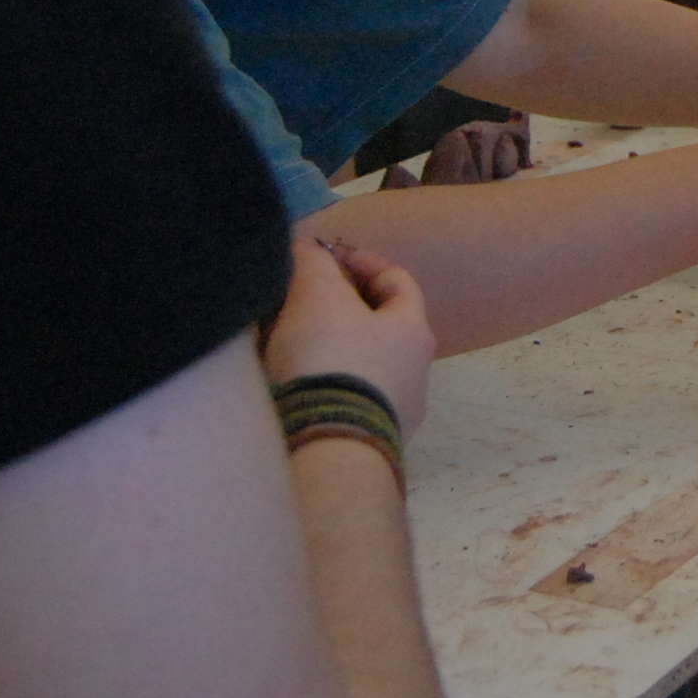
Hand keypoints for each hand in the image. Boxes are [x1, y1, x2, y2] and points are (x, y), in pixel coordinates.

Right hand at [261, 234, 434, 432]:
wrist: (327, 449)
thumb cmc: (333, 360)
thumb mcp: (318, 297)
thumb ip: (315, 264)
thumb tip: (310, 249)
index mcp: (414, 332)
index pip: (396, 280)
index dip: (361, 260)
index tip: (326, 255)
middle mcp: (415, 374)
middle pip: (377, 326)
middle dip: (337, 307)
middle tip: (299, 299)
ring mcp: (393, 415)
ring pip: (358, 366)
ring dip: (325, 348)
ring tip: (282, 342)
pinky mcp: (364, 444)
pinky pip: (342, 401)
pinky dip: (318, 385)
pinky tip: (285, 384)